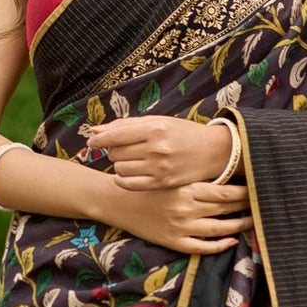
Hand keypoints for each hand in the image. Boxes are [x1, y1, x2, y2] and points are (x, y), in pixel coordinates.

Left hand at [83, 114, 235, 188]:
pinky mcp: (162, 183)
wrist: (213, 151)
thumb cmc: (182, 133)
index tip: (92, 141)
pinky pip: (129, 184)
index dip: (99, 139)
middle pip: (115, 152)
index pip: (115, 135)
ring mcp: (159, 167)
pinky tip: (128, 174)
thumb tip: (95, 130)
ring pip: (120, 168)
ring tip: (132, 160)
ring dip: (120, 164)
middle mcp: (156, 148)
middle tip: (124, 148)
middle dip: (114, 150)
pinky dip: (123, 179)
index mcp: (155, 128)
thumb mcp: (157, 122)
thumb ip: (126, 125)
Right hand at [108, 179, 252, 254]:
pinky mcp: (174, 241)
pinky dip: (220, 246)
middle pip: (226, 208)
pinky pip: (203, 248)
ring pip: (219, 229)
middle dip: (246, 205)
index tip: (257, 186)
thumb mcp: (170, 173)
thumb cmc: (146, 182)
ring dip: (239, 226)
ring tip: (252, 221)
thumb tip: (225, 173)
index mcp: (186, 188)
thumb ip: (195, 175)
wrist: (117, 199)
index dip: (244, 190)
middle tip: (262, 202)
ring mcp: (181, 227)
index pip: (225, 190)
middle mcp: (186, 209)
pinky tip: (232, 241)